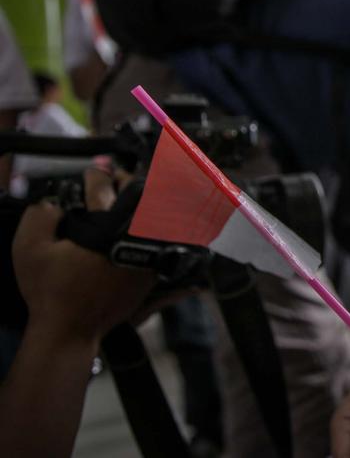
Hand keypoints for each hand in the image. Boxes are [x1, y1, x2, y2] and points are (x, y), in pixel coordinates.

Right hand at [12, 168, 155, 342]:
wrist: (70, 330)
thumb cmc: (49, 291)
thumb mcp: (29, 249)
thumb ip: (39, 217)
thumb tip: (54, 200)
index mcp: (102, 229)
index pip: (103, 187)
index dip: (97, 174)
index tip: (95, 172)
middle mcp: (130, 239)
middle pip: (140, 196)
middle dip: (128, 181)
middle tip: (117, 179)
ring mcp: (146, 256)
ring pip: (159, 216)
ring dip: (150, 200)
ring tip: (137, 196)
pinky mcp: (153, 272)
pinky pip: (167, 242)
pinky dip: (165, 227)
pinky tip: (157, 221)